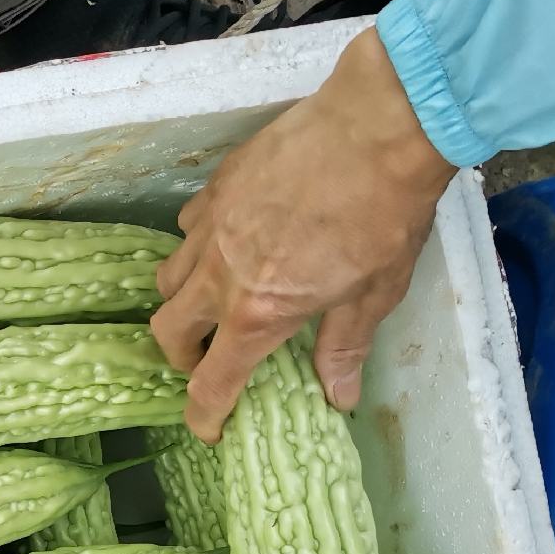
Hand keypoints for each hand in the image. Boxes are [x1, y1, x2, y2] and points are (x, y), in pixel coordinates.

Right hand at [151, 29, 456, 441]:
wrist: (381, 124)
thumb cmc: (386, 210)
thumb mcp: (375, 292)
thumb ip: (343, 346)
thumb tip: (339, 395)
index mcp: (260, 312)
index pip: (214, 381)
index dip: (206, 414)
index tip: (209, 429)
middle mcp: (221, 274)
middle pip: (169, 331)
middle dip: (182, 356)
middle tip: (208, 359)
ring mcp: (212, 226)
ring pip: (168, 278)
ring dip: (184, 301)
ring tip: (212, 299)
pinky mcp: (216, 187)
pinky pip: (187, 228)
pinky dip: (197, 246)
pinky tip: (229, 240)